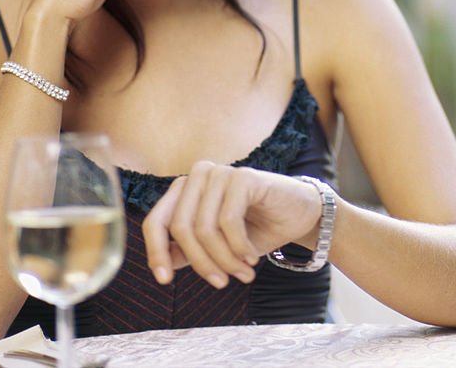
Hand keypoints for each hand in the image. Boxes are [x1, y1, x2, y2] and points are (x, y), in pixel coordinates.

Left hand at [142, 162, 323, 287]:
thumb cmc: (256, 228)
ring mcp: (220, 172)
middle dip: (201, 262)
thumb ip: (187, 250)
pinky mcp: (243, 176)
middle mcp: (198, 175)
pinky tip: (251, 257)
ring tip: (242, 274)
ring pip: (205, 228)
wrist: (299, 215)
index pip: (156, 221)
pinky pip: (228, 221)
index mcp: (185, 188)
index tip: (164, 281)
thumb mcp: (216, 245)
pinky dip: (238, 247)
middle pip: (181, 228)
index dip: (156, 252)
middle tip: (221, 283)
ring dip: (224, 259)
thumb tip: (162, 265)